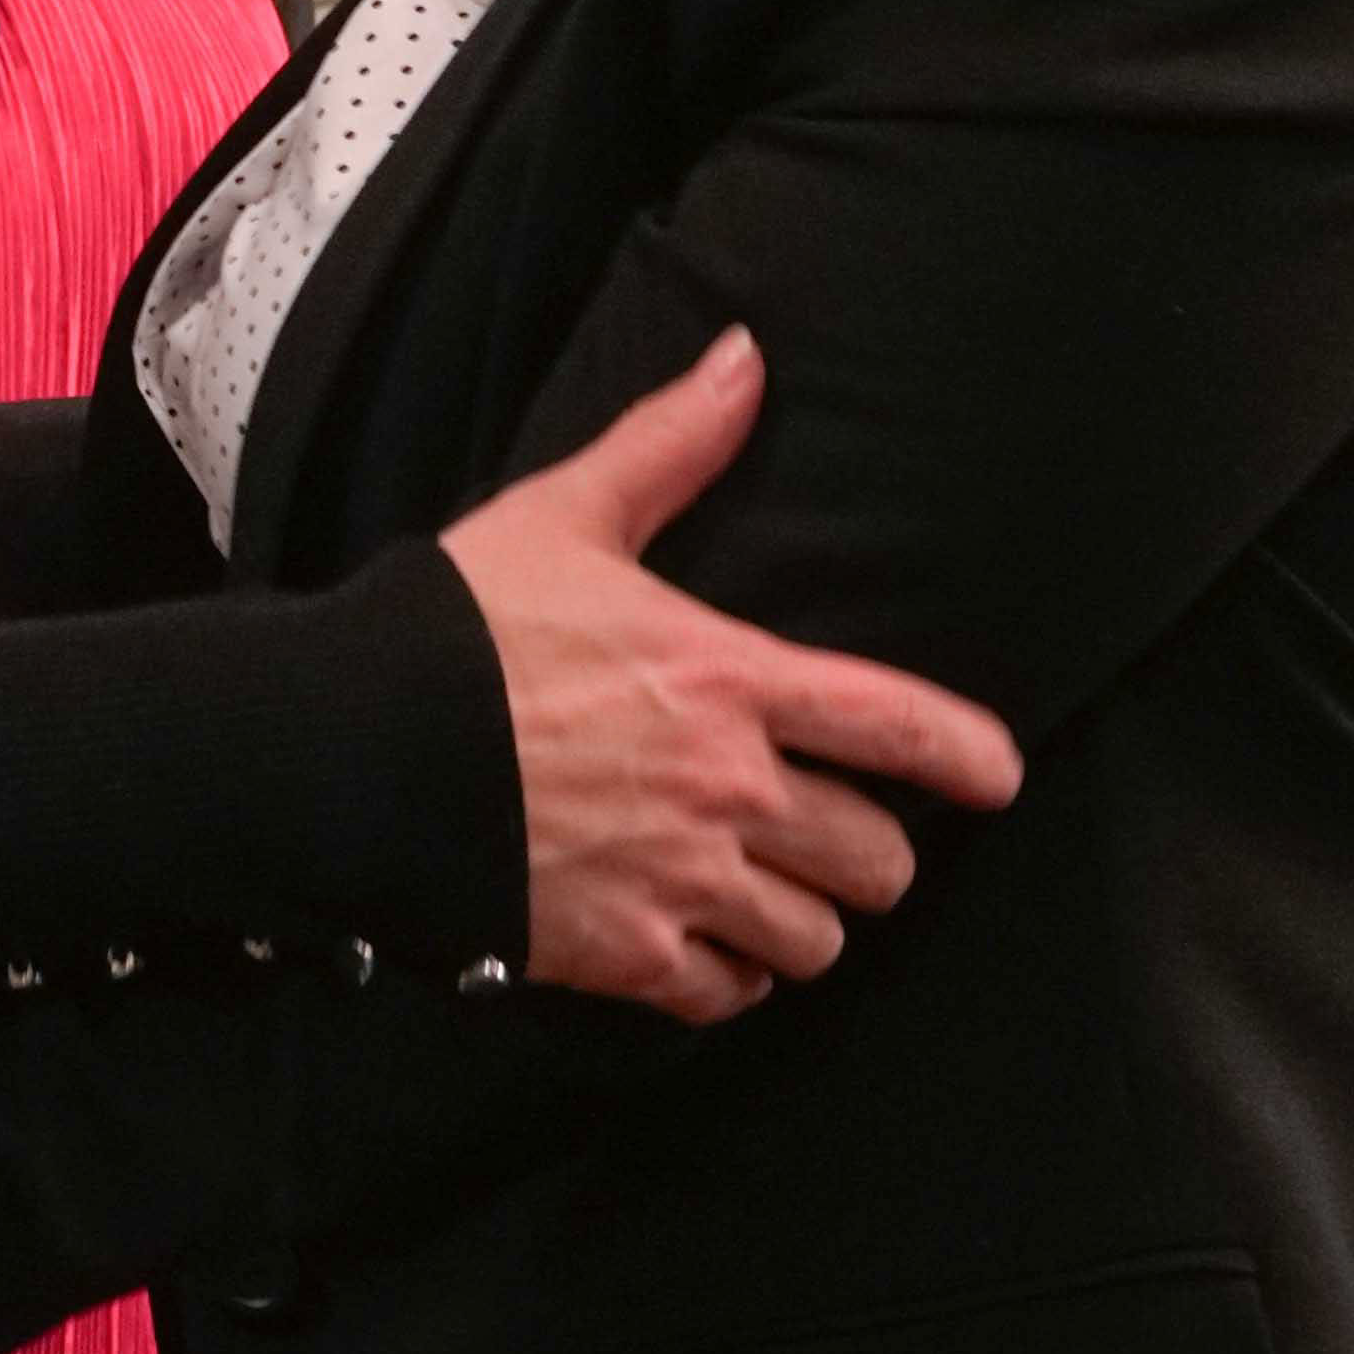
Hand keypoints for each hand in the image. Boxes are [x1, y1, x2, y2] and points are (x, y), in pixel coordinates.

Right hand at [427, 327, 1023, 1021]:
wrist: (354, 747)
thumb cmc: (463, 627)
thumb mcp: (566, 518)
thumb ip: (671, 446)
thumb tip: (746, 358)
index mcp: (730, 681)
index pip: (897, 726)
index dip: (969, 756)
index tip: (999, 776)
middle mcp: (727, 792)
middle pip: (879, 859)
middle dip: (871, 851)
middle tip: (837, 835)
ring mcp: (679, 882)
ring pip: (815, 940)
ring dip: (803, 920)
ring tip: (770, 893)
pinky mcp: (622, 955)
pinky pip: (728, 995)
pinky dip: (730, 980)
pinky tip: (705, 947)